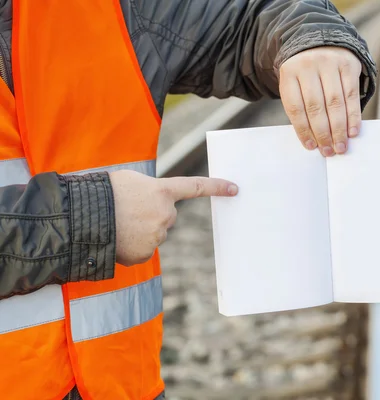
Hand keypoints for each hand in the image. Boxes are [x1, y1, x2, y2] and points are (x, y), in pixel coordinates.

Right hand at [109, 170, 236, 265]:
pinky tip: (117, 238)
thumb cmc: (102, 193)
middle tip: (127, 211)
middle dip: (150, 215)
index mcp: (162, 192)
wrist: (81, 218)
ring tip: (117, 224)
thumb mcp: (129, 180)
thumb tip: (150, 203)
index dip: (216, 187)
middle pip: (165, 217)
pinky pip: (142, 250)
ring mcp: (157, 236)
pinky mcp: (145, 254)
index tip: (234, 189)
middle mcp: (165, 214)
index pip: (195, 187)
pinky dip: (131, 246)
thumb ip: (148, 190)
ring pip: (153, 234)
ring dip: (139, 231)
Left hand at [279, 46, 361, 156]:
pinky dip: (353, 116)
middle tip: (328, 151)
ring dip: (339, 129)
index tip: (311, 147)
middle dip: (323, 133)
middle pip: (316, 107)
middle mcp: (309, 66)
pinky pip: (352, 95)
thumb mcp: (295, 82)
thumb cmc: (306, 73)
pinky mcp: (348, 65)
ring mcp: (329, 63)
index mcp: (289, 72)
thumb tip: (315, 139)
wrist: (320, 39)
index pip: (295, 107)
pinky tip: (352, 131)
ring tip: (341, 146)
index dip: (303, 130)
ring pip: (335, 103)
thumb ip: (302, 106)